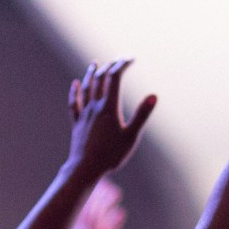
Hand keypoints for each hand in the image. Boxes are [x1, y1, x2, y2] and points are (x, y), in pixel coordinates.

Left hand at [66, 60, 156, 177]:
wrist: (85, 169)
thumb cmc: (111, 155)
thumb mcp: (131, 136)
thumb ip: (142, 114)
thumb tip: (154, 95)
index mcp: (109, 108)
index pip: (115, 78)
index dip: (122, 65)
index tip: (131, 60)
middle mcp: (95, 107)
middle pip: (100, 80)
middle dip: (110, 67)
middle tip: (119, 62)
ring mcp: (84, 114)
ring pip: (86, 88)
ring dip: (91, 74)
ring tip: (95, 64)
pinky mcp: (77, 124)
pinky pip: (74, 103)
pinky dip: (75, 91)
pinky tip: (76, 84)